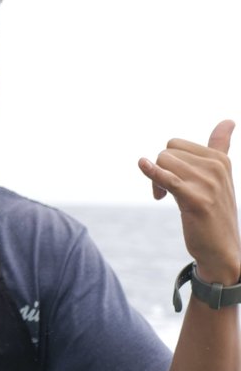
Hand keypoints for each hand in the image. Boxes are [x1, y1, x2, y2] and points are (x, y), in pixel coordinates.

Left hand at [138, 119, 239, 283]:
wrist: (221, 249)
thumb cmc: (214, 210)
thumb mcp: (219, 176)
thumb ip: (221, 146)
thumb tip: (228, 121)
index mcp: (220, 159)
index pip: (175, 144)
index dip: (167, 161)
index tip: (174, 178)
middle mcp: (217, 167)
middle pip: (166, 152)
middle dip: (159, 170)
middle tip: (166, 191)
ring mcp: (208, 183)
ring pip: (162, 163)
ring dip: (156, 182)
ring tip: (165, 197)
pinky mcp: (195, 200)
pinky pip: (167, 178)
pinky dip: (153, 172)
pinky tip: (143, 166)